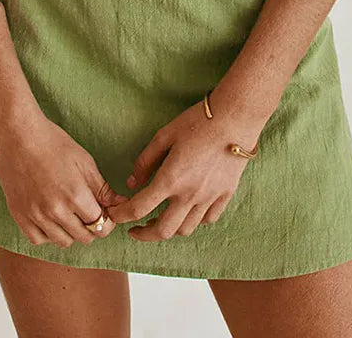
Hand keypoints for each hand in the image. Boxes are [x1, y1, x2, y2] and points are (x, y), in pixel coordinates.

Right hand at [0, 112, 129, 248]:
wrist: (16, 135)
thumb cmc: (52, 143)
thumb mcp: (84, 161)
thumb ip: (102, 188)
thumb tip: (121, 204)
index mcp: (76, 195)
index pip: (101, 225)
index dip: (107, 220)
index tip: (105, 213)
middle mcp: (56, 211)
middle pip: (84, 237)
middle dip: (93, 228)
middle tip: (89, 213)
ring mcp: (36, 216)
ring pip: (63, 241)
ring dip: (72, 232)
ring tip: (70, 214)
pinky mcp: (20, 216)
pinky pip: (38, 240)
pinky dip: (48, 234)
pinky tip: (51, 219)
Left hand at [105, 99, 261, 240]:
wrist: (235, 118)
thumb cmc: (197, 122)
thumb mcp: (164, 135)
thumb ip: (145, 161)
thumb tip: (132, 183)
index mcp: (171, 179)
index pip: (139, 208)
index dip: (122, 215)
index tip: (115, 216)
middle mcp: (190, 195)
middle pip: (163, 231)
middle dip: (145, 235)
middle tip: (137, 228)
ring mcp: (210, 198)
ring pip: (186, 229)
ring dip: (170, 228)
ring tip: (162, 218)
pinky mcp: (225, 195)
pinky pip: (208, 219)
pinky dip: (195, 220)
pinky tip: (189, 210)